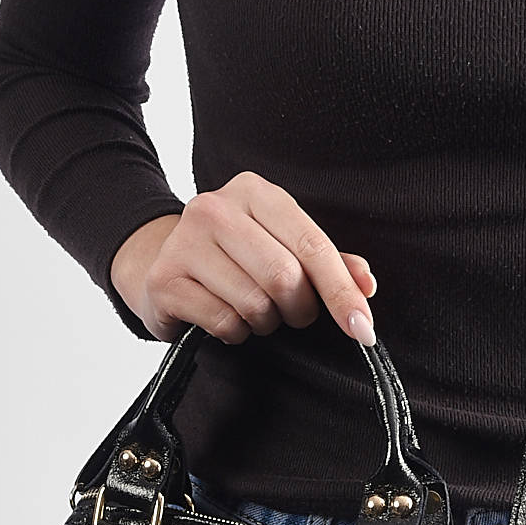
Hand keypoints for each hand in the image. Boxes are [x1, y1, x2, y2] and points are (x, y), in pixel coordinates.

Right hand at [110, 173, 378, 346]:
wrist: (159, 265)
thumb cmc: (233, 259)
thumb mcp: (281, 248)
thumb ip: (328, 262)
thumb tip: (366, 283)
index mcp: (255, 192)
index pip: (312, 245)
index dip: (341, 291)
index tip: (363, 328)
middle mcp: (216, 208)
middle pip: (285, 278)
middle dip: (299, 309)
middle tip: (291, 313)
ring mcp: (184, 241)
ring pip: (255, 303)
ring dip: (264, 322)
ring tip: (252, 312)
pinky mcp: (164, 279)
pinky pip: (223, 321)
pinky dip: (234, 332)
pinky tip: (224, 319)